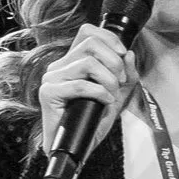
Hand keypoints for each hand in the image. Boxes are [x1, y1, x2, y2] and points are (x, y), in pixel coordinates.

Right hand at [39, 24, 139, 157]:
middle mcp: (59, 66)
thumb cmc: (92, 122)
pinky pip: (80, 84)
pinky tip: (104, 102)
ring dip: (108, 79)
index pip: (87, 31)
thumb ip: (127, 74)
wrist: (78, 147)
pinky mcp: (48, 93)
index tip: (123, 55)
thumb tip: (129, 54)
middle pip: (90, 44)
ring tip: (111, 94)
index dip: (109, 38)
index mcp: (72, 61)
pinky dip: (99, 92)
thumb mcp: (118, 94)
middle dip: (114, 62)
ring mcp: (52, 78)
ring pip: (87, 62)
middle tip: (120, 81)